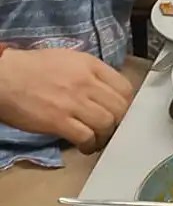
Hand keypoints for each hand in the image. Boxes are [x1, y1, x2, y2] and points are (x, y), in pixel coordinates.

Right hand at [0, 49, 132, 152]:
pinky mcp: (58, 121)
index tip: (120, 111)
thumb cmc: (32, 67)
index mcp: (91, 65)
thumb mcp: (69, 59)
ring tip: (97, 140)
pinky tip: (85, 146)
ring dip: (105, 136)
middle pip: (120, 108)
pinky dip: (89, 145)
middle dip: (119, 121)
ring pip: (106, 124)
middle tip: (111, 128)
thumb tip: (106, 89)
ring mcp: (73, 102)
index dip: (126, 103)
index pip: (125, 87)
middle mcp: (87, 83)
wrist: (2, 76)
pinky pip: (86, 137)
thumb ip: (91, 72)